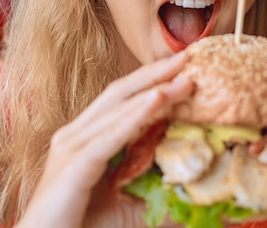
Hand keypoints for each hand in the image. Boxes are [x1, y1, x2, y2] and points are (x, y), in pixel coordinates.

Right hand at [15, 52, 192, 227]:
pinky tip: (158, 100)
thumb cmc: (81, 227)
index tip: (183, 68)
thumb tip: (194, 189)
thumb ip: (153, 191)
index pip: (122, 100)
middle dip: (155, 72)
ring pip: (118, 108)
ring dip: (154, 90)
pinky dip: (136, 116)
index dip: (151, 80)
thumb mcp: (127, 206)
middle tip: (188, 55)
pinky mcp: (74, 163)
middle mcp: (76, 134)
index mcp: (85, 138)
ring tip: (184, 76)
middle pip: (120, 92)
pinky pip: (110, 136)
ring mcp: (71, 146)